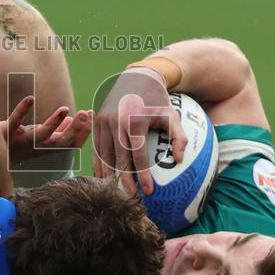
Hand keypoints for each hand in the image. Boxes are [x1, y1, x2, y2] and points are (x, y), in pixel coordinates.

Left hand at [0, 96, 92, 165]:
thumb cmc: (18, 145)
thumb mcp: (40, 139)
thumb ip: (56, 131)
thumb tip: (70, 120)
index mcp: (47, 148)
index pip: (71, 144)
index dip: (84, 131)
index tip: (93, 114)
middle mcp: (37, 147)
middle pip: (61, 142)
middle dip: (76, 129)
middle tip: (86, 113)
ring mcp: (22, 142)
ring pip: (40, 136)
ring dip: (53, 123)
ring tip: (64, 110)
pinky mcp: (7, 134)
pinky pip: (14, 123)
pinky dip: (21, 111)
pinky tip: (31, 99)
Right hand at [93, 68, 186, 195]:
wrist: (137, 76)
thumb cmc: (157, 99)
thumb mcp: (172, 114)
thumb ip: (178, 137)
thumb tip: (178, 160)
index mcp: (135, 121)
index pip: (138, 155)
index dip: (143, 175)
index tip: (149, 191)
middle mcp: (117, 122)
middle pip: (119, 158)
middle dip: (124, 180)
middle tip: (131, 197)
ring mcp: (104, 121)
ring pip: (104, 154)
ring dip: (109, 174)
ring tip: (115, 191)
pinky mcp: (97, 121)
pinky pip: (96, 146)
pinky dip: (99, 163)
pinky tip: (103, 176)